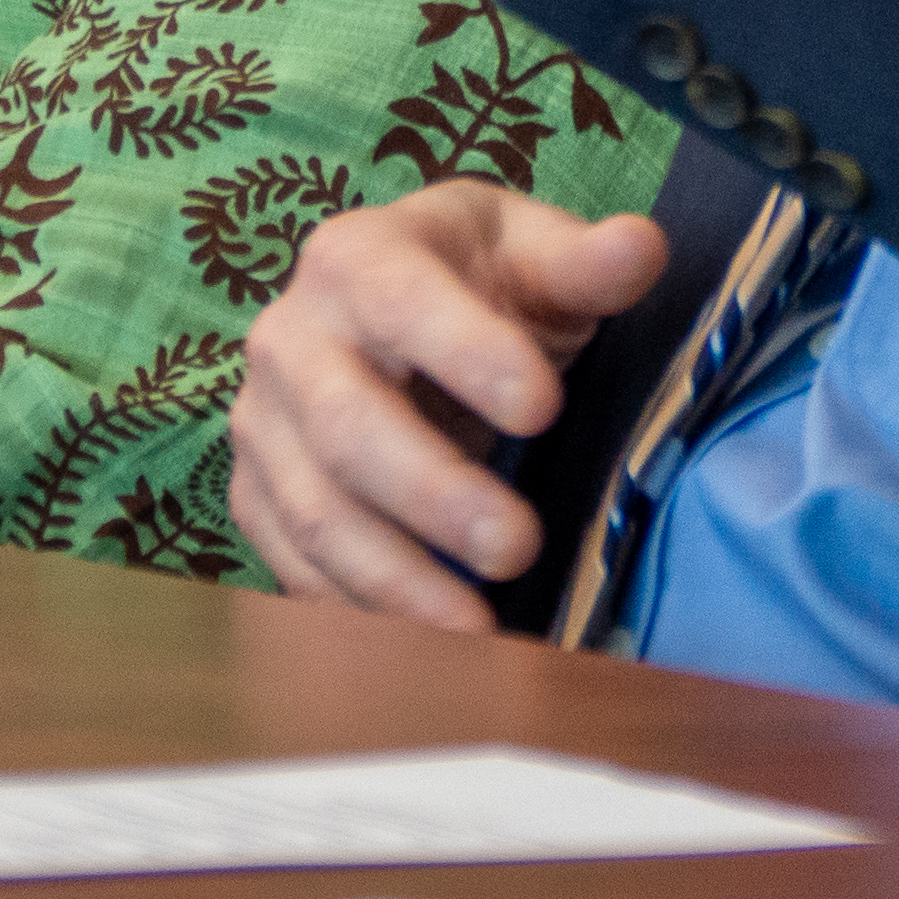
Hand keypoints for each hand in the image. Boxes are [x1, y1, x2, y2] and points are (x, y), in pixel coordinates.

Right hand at [228, 183, 667, 629]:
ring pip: (316, 512)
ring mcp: (264, 424)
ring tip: (480, 632)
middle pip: (348, 427)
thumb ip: (587, 261)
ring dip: (397, 580)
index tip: (544, 410)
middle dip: (435, 495)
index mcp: (357, 257)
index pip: (405, 304)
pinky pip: (294, 564)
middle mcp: (289, 339)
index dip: (468, 356)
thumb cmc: (481, 282)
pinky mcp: (257, 495)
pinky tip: (427, 650)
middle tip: (520, 547)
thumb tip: (641, 248)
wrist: (396, 306)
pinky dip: (358, 613)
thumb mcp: (535, 255)